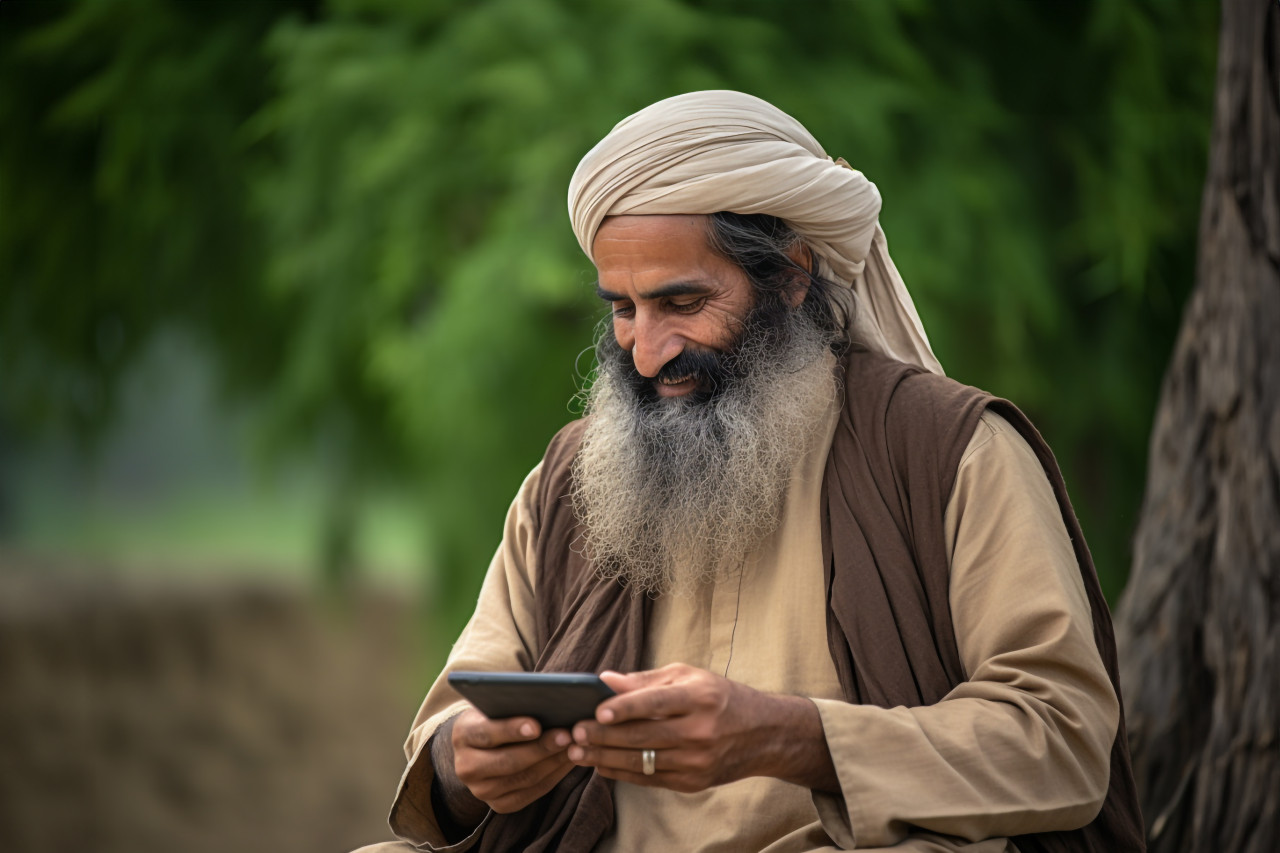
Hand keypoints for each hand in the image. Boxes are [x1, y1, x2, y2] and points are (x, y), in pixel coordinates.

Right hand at [450, 707, 574, 812]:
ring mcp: (481, 790)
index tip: (536, 725)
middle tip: (567, 735)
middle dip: (541, 748)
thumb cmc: (496, 715)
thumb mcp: (496, 704)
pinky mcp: (499, 805)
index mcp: (462, 735)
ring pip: (524, 778)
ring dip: (553, 762)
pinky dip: (554, 775)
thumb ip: (513, 702)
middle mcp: (466, 767)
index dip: (511, 730)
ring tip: (575, 746)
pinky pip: (532, 792)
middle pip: (508, 761)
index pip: (486, 733)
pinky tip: (569, 760)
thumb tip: (548, 698)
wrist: (482, 746)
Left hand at [566, 663, 836, 792]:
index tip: (598, 710)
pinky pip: (650, 779)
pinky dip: (622, 773)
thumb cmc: (721, 697)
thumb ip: (646, 681)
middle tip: (576, 732)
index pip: (657, 702)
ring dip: (605, 758)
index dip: (626, 707)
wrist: (764, 734)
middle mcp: (701, 731)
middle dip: (604, 736)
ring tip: (578, 752)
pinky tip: (601, 765)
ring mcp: (698, 761)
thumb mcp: (689, 677)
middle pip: (643, 736)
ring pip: (642, 761)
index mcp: (701, 697)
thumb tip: (605, 680)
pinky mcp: (694, 782)